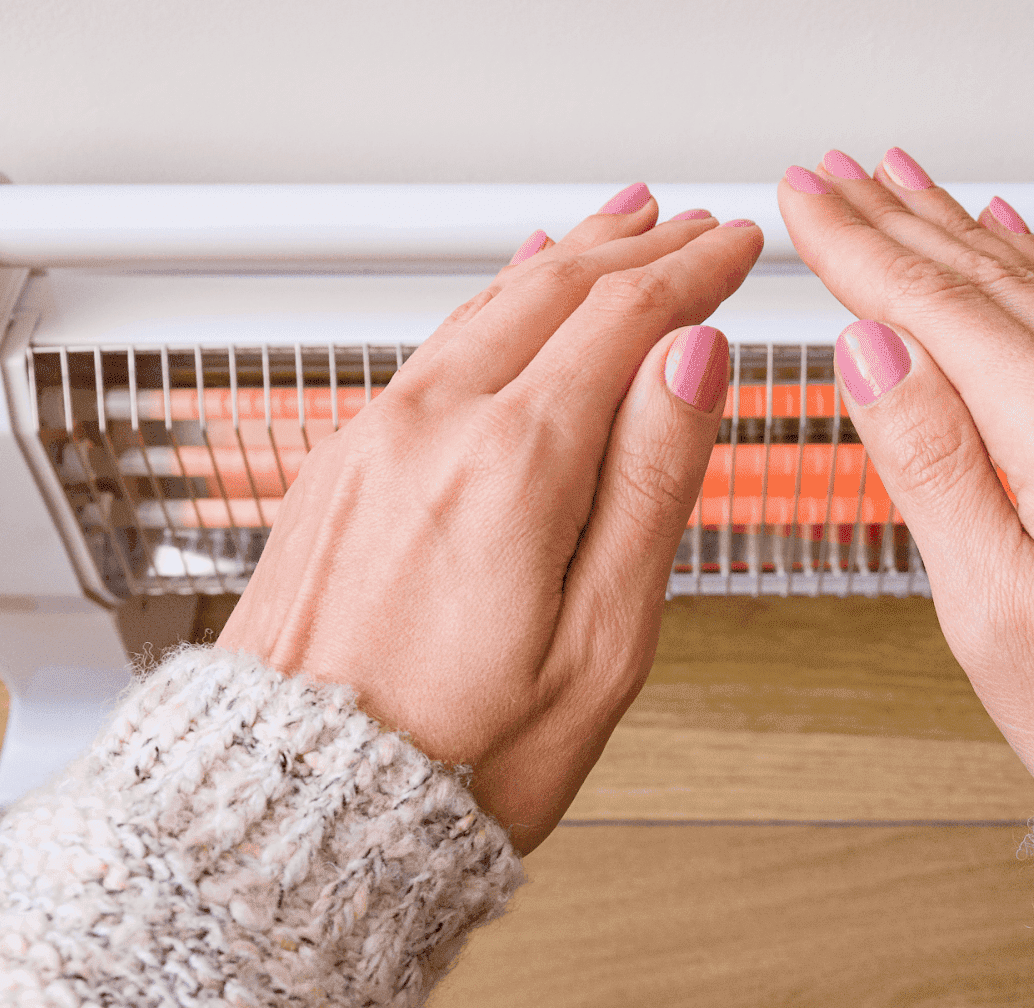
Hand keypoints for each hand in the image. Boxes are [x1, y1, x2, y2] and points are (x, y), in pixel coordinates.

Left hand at [217, 188, 760, 853]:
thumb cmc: (460, 754)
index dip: (696, 271)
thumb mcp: (602, 641)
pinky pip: (430, 348)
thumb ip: (652, 482)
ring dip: (565, 258)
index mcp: (514, 465)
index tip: (737, 248)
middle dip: (638, 246)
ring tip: (617, 227)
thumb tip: (694, 361)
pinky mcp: (338, 465)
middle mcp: (432, 429)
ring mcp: (373, 439)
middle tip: (695, 226)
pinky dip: (493, 302)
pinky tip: (509, 294)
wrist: (296, 806)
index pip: (628, 318)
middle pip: (554, 288)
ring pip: (485, 306)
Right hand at [779, 150, 1033, 798]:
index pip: (937, 310)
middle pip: (991, 279)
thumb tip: (872, 355)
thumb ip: (931, 468)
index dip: (859, 249)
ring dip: (963, 232)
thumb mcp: (997, 618)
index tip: (807, 202)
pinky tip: (1013, 237)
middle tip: (834, 176)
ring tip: (902, 185)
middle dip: (899, 220)